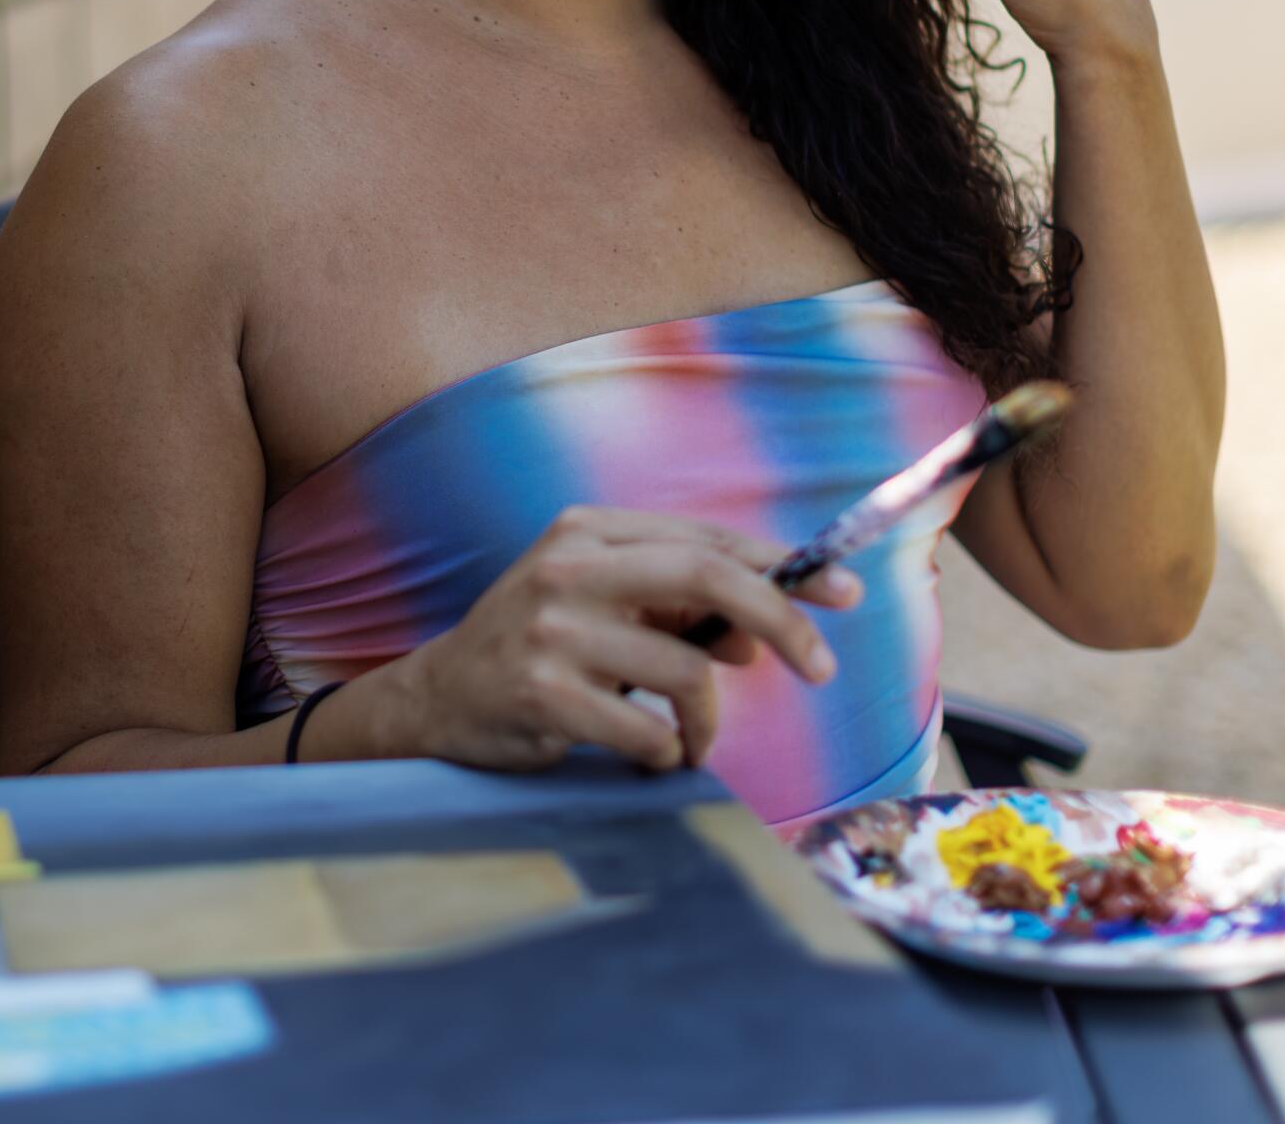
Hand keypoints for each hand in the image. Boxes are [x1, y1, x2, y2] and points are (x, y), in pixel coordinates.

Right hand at [387, 504, 862, 773]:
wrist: (441, 699)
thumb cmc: (542, 645)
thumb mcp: (605, 606)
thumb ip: (677, 608)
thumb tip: (759, 640)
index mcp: (589, 530)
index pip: (707, 539)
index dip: (783, 567)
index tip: (843, 593)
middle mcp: (569, 567)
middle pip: (707, 578)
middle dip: (780, 621)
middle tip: (823, 669)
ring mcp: (552, 631)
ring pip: (686, 671)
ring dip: (707, 720)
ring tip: (689, 738)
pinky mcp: (543, 694)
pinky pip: (649, 732)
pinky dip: (667, 753)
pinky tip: (645, 753)